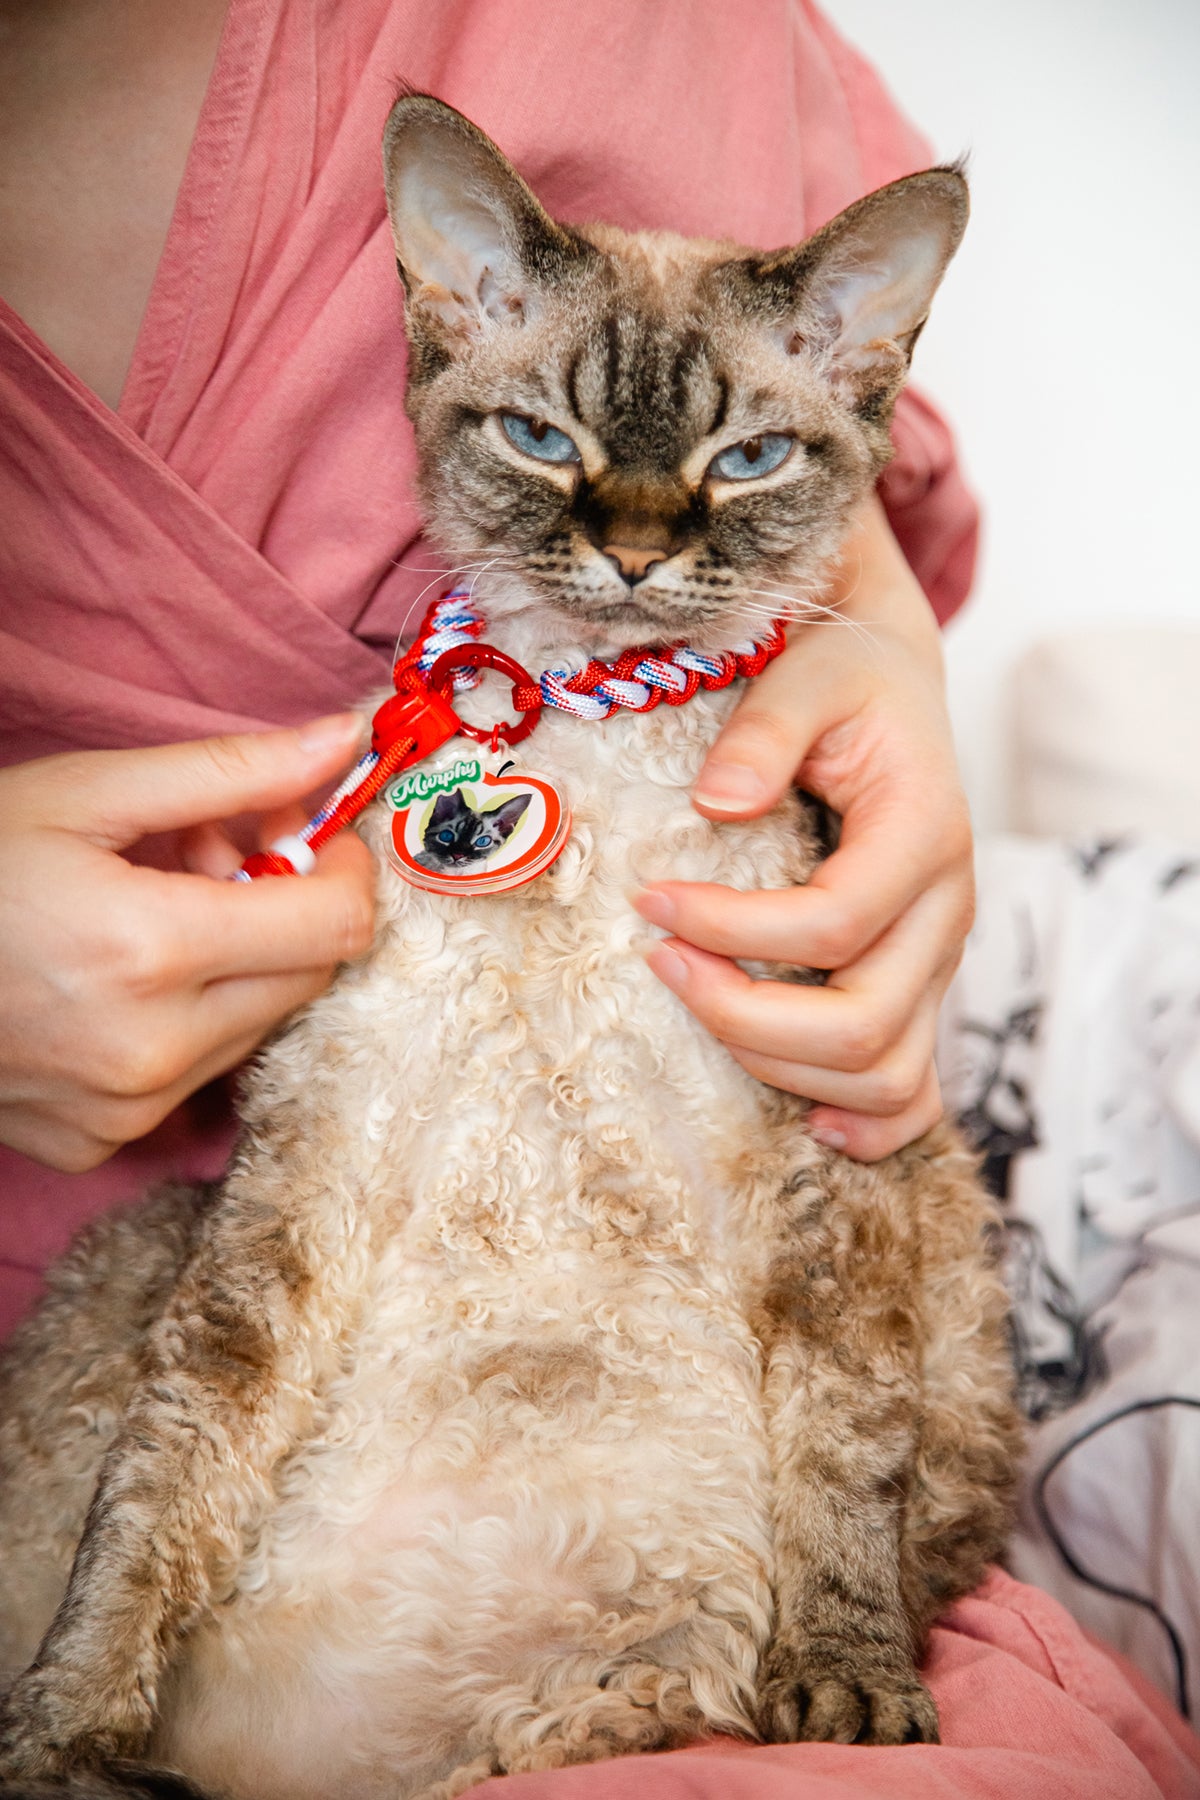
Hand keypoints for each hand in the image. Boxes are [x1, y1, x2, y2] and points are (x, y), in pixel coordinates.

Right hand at [0, 716, 374, 1172]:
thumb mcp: (85, 791)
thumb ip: (228, 771)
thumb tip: (342, 741)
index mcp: (153, 950)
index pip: (334, 925)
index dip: (345, 871)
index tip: (316, 834)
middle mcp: (152, 1048)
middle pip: (306, 977)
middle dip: (288, 908)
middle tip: (216, 856)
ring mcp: (126, 1109)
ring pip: (257, 1026)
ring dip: (239, 965)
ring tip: (157, 913)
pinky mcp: (100, 1143)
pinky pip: (196, 1076)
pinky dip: (188, 1021)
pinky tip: (122, 979)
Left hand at [634, 497, 973, 1160]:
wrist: (891, 684)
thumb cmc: (846, 676)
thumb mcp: (809, 673)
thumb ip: (769, 729)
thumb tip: (716, 803)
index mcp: (926, 832)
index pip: (836, 923)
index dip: (734, 931)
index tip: (650, 901)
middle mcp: (946, 911)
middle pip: (864, 1024)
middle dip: (745, 1015)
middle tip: (660, 965)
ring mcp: (936, 960)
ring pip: (889, 1075)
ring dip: (784, 1069)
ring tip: (699, 1013)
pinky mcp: (917, 985)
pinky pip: (915, 1088)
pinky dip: (869, 1123)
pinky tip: (808, 1123)